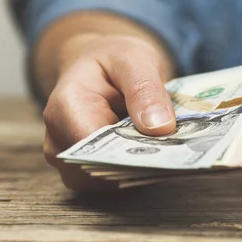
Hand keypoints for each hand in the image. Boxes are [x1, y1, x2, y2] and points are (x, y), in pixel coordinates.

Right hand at [42, 33, 176, 190]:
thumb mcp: (134, 60)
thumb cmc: (114, 60)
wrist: (101, 66)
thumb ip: (145, 90)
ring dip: (144, 168)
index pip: (93, 145)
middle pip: (101, 169)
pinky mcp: (89, 173)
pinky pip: (116, 181)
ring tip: (173, 147)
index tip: (169, 146)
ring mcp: (72, 162)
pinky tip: (162, 153)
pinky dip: (141, 170)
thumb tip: (160, 127)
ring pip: (111, 182)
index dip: (130, 150)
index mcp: (65, 108)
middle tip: (181, 147)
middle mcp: (60, 141)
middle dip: (142, 161)